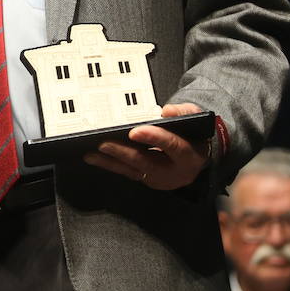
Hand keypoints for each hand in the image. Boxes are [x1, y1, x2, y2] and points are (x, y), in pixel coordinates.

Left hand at [83, 103, 208, 189]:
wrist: (197, 155)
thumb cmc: (194, 135)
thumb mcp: (196, 118)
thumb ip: (184, 112)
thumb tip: (167, 111)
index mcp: (189, 156)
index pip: (173, 146)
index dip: (154, 138)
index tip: (135, 131)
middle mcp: (174, 172)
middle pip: (147, 163)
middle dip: (124, 153)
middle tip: (105, 143)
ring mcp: (159, 178)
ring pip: (133, 170)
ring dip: (111, 161)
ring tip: (92, 152)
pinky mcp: (146, 179)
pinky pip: (126, 172)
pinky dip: (109, 164)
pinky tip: (94, 157)